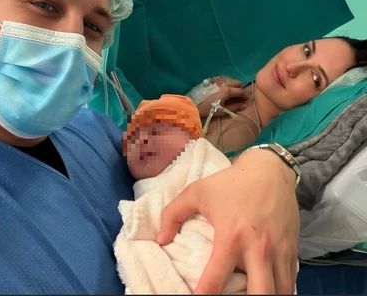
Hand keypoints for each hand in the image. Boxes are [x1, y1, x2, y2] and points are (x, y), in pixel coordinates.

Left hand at [157, 149, 299, 293]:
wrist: (269, 170)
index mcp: (231, 237)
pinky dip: (280, 290)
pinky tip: (268, 288)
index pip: (215, 280)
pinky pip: (290, 281)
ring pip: (280, 293)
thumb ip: (173, 214)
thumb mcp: (197, 191)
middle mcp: (258, 249)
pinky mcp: (292, 249)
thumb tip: (161, 240)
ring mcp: (279, 251)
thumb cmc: (231, 182)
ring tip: (249, 295)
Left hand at [197, 77, 247, 117]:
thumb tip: (244, 105)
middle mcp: (224, 83)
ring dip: (234, 84)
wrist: (194, 103)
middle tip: (239, 95)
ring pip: (231, 79)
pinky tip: (224, 87)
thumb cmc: (208, 109)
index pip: (240, 91)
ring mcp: (218, 79)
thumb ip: (234, 107)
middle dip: (240, 88)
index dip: (244, 96)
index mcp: (227, 91)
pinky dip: (227, 82)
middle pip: (237, 82)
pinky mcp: (212, 79)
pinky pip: (223, 78)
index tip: (246, 99)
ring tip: (232, 91)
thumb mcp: (222, 110)